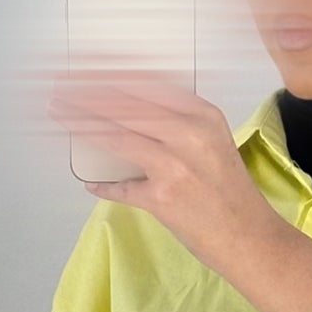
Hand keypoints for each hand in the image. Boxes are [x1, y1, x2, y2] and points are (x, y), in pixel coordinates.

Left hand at [44, 67, 311, 311]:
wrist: (252, 240)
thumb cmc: (232, 197)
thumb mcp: (212, 146)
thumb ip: (178, 129)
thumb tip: (133, 118)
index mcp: (203, 116)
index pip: (147, 86)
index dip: (110, 77)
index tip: (85, 70)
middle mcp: (189, 133)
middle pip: (126, 105)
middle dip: (87, 95)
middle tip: (59, 89)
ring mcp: (175, 165)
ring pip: (118, 136)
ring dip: (83, 125)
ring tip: (59, 115)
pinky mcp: (164, 197)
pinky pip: (123, 186)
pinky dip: (105, 185)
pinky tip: (89, 181)